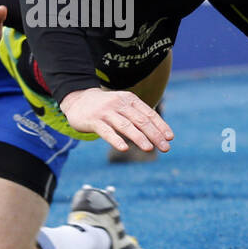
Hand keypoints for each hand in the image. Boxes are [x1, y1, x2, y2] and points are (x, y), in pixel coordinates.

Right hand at [59, 88, 173, 152]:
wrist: (78, 99)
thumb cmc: (105, 106)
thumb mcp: (122, 105)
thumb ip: (137, 116)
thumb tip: (158, 134)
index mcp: (129, 99)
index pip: (148, 113)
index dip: (160, 125)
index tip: (169, 137)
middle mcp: (119, 104)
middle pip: (140, 120)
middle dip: (154, 134)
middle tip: (165, 148)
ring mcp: (106, 112)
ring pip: (126, 126)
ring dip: (139, 138)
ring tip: (149, 148)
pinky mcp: (93, 121)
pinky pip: (106, 131)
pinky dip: (116, 140)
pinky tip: (124, 148)